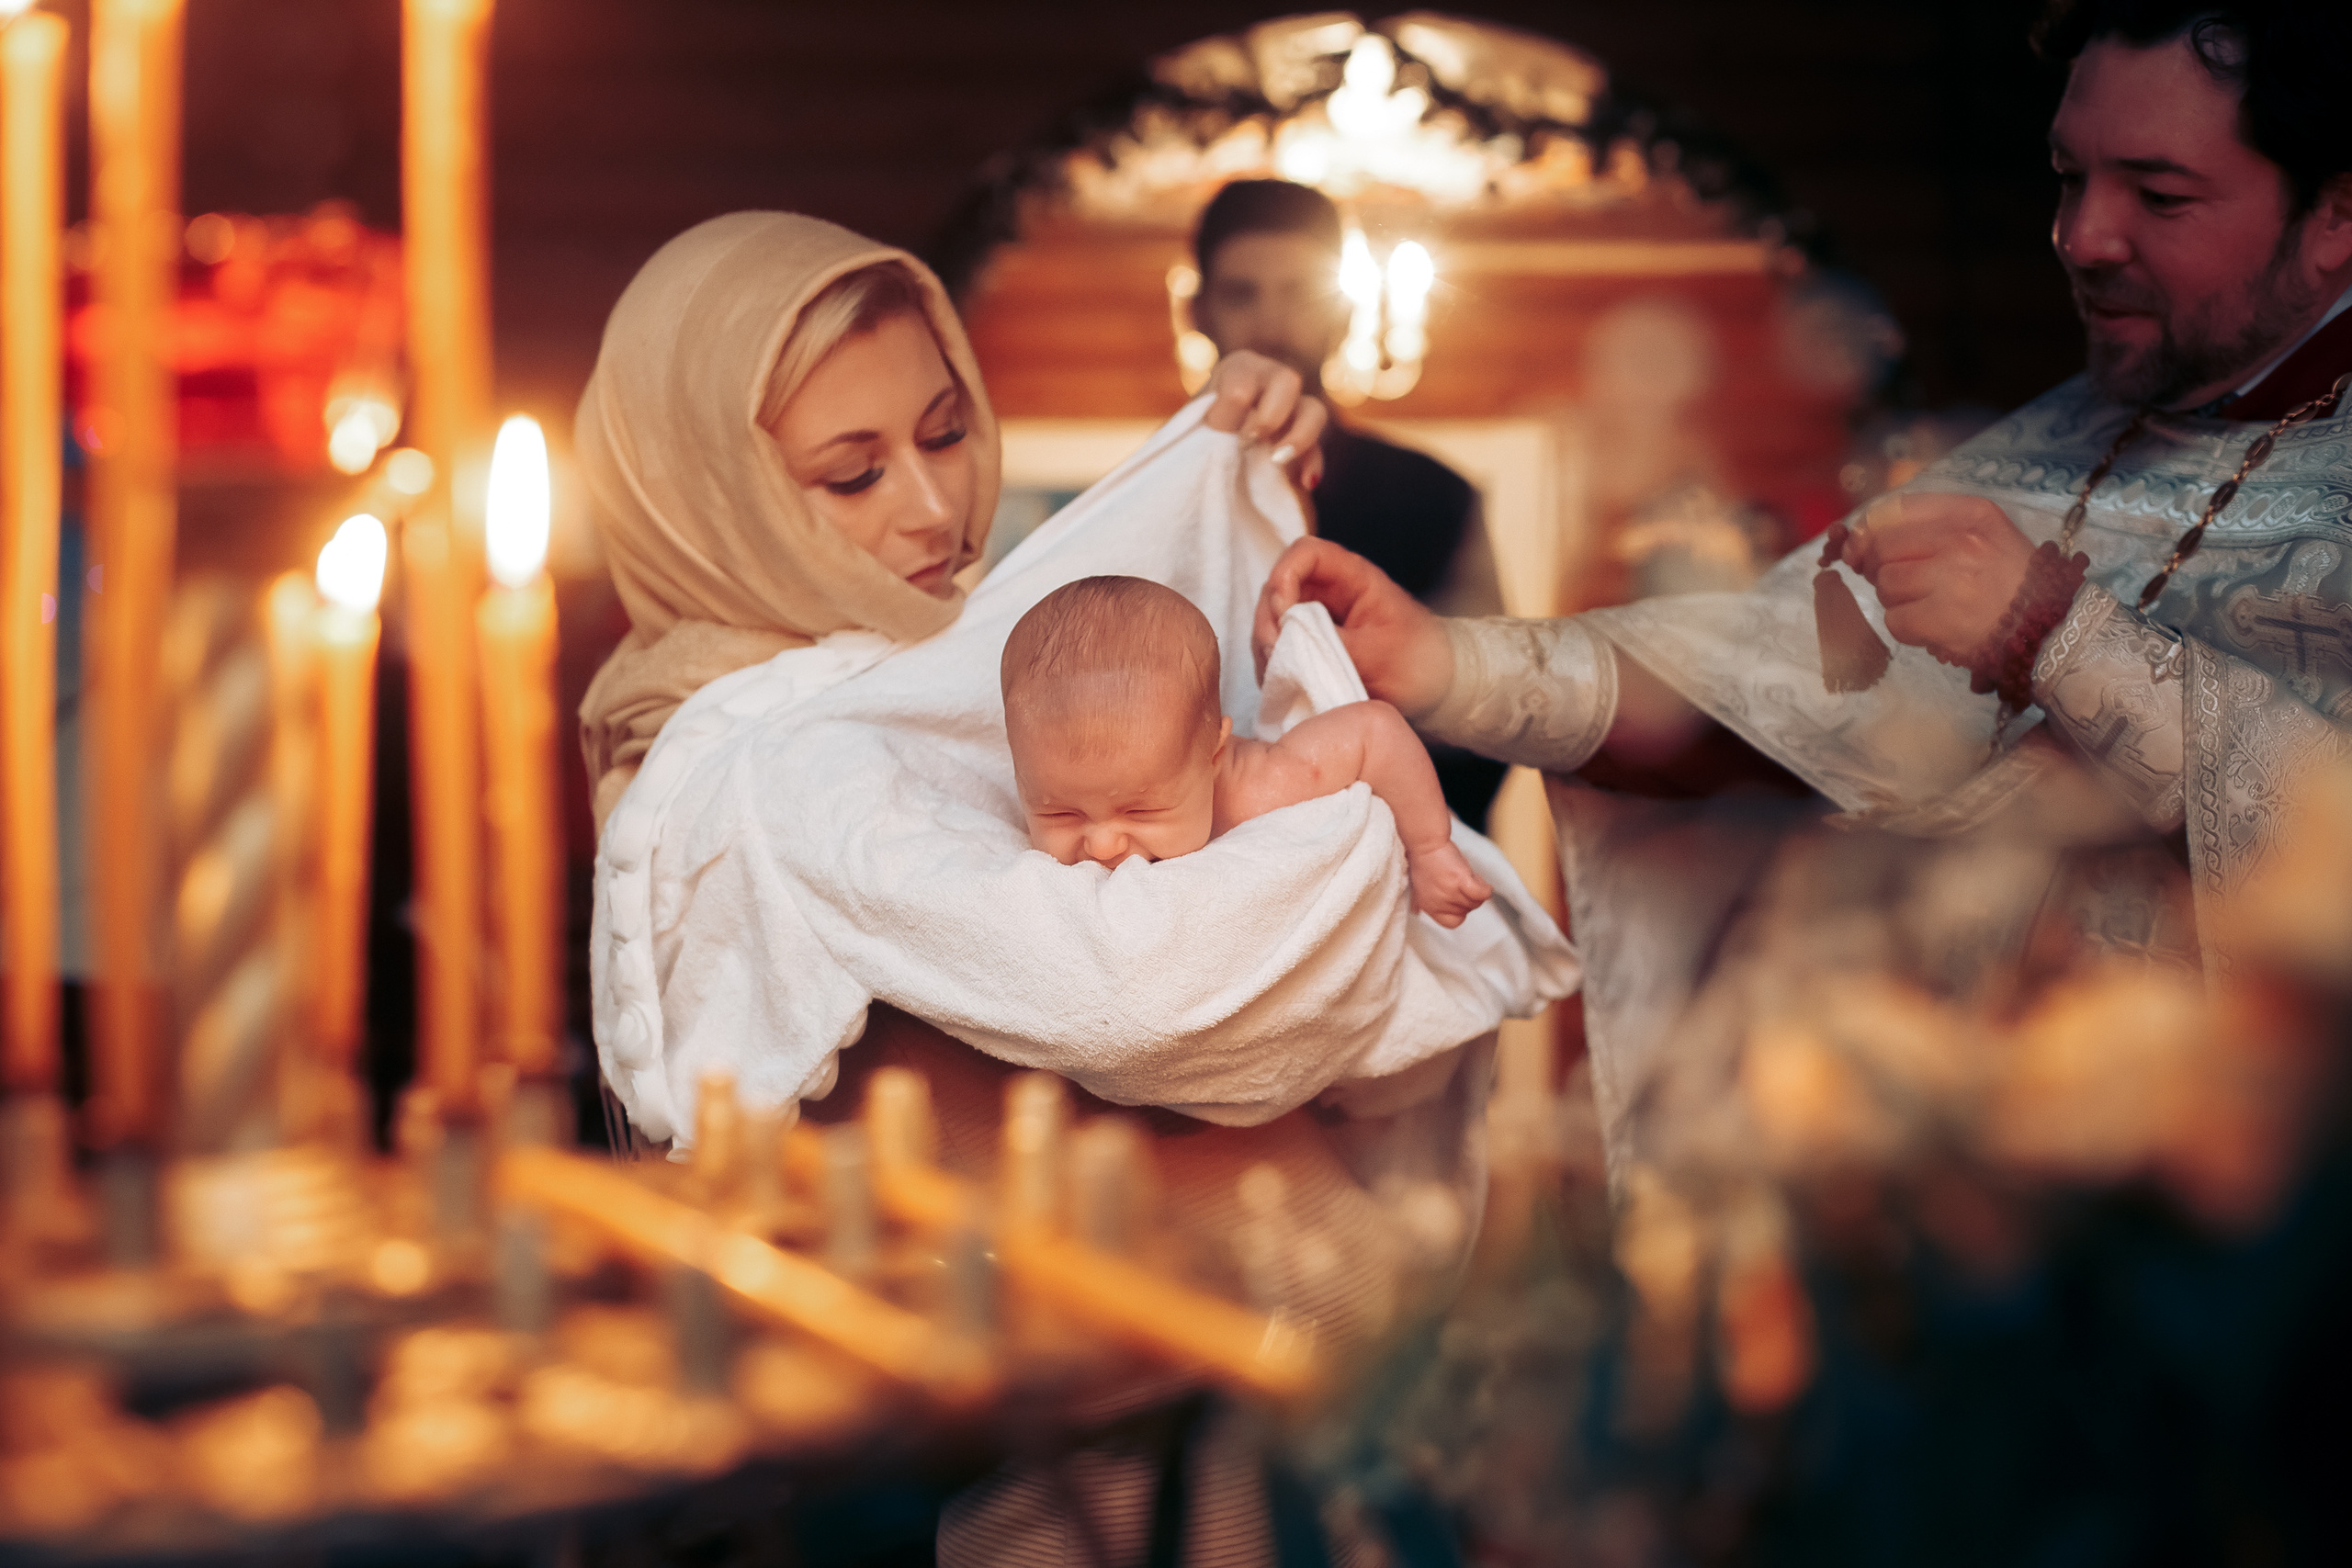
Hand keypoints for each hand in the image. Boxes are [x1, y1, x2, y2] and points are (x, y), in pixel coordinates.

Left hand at [1203, 351, 1325, 488]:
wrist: (1203, 465)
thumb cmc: (1190, 440)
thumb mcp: (1188, 429)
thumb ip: (1202, 429)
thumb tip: (1218, 432)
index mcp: (1239, 369)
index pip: (1241, 380)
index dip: (1229, 412)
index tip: (1214, 434)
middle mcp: (1271, 382)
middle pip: (1288, 380)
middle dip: (1269, 415)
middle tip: (1247, 442)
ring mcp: (1294, 412)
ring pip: (1315, 410)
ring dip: (1299, 436)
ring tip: (1277, 461)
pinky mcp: (1306, 446)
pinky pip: (1319, 451)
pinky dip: (1312, 466)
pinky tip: (1304, 483)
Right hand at [1253, 537, 1453, 713]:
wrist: (1438, 689)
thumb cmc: (1419, 663)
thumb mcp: (1378, 654)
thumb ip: (1331, 643)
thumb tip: (1286, 639)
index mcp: (1353, 578)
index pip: (1305, 553)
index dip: (1284, 576)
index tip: (1284, 614)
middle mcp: (1329, 592)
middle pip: (1278, 586)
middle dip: (1268, 618)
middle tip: (1274, 653)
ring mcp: (1317, 618)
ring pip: (1271, 618)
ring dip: (1266, 643)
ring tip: (1278, 672)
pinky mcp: (1310, 646)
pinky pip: (1278, 646)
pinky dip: (1272, 662)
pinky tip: (1281, 681)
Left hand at [1407, 841, 1491, 928]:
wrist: (1424, 843)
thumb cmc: (1425, 861)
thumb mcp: (1422, 888)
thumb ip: (1431, 901)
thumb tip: (1430, 910)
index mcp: (1429, 907)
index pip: (1452, 922)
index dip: (1460, 911)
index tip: (1459, 898)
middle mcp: (1440, 903)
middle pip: (1468, 910)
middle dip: (1470, 896)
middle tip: (1465, 881)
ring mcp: (1450, 893)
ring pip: (1476, 902)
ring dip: (1477, 889)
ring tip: (1470, 876)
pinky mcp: (1460, 881)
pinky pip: (1481, 894)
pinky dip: (1485, 889)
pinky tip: (1481, 882)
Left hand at [1836, 492, 2036, 662]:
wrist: (2053, 630)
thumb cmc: (2013, 583)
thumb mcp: (1985, 535)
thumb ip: (1928, 527)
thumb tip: (1859, 538)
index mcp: (1973, 514)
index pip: (1895, 509)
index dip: (1871, 530)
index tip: (1867, 546)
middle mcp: (1962, 541)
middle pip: (1883, 548)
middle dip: (1882, 569)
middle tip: (1906, 584)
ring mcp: (1951, 580)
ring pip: (1885, 585)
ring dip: (1898, 601)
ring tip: (1929, 606)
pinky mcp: (1942, 619)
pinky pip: (1895, 620)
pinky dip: (1907, 628)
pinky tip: (1932, 627)